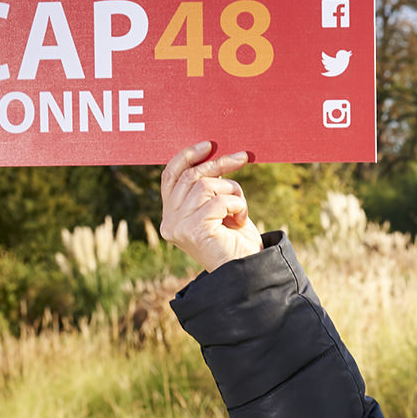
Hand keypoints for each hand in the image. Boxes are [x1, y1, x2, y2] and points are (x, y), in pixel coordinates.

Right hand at [159, 141, 262, 271]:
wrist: (246, 272)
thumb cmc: (236, 241)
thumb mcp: (220, 207)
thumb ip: (210, 186)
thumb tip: (213, 153)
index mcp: (171, 215)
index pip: (170, 176)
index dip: (187, 156)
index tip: (209, 145)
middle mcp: (169, 221)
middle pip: (190, 176)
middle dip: (219, 164)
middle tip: (242, 157)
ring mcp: (178, 227)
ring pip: (205, 185)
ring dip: (232, 191)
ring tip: (240, 209)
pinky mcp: (193, 230)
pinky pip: (218, 200)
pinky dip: (237, 205)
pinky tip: (240, 221)